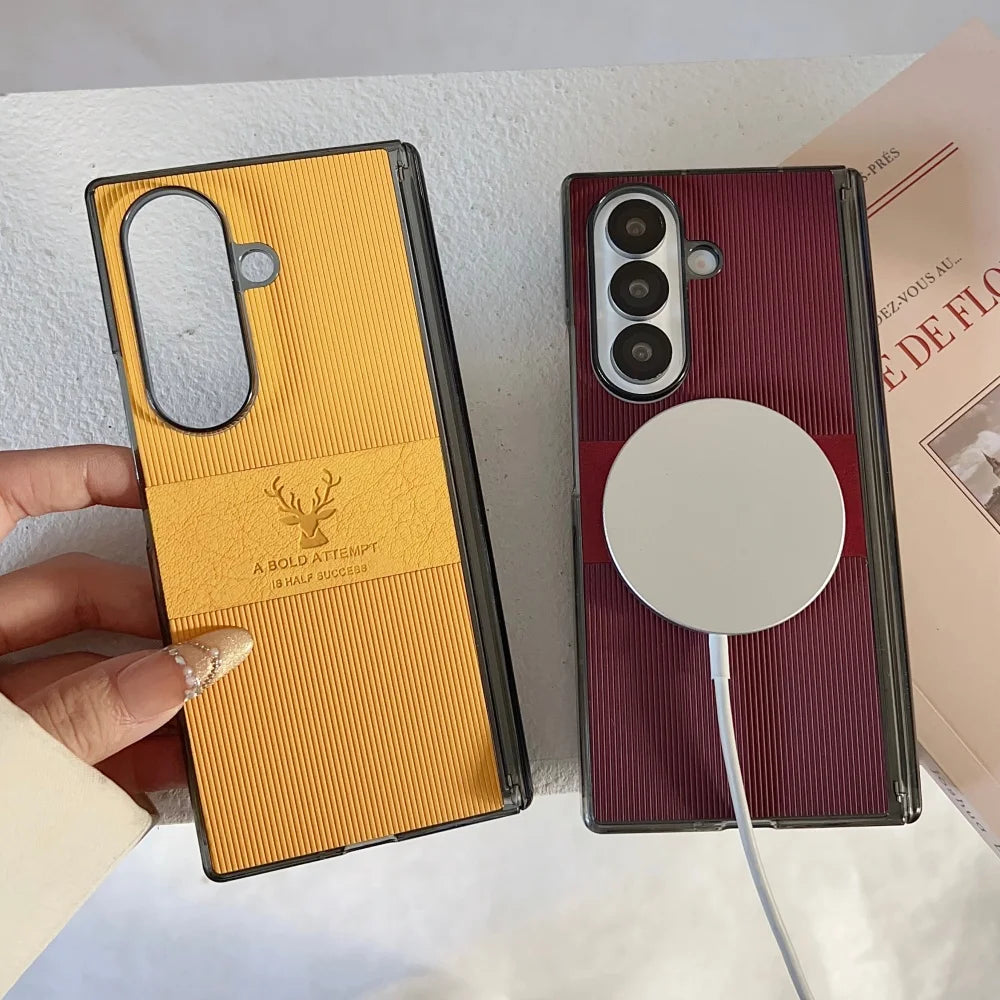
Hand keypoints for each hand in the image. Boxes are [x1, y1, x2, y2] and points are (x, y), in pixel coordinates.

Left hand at [0, 445, 251, 794]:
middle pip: (77, 592)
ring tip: (215, 706)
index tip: (153, 480)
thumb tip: (181, 673)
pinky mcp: (21, 757)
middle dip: (157, 611)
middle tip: (217, 631)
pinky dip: (134, 750)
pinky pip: (85, 739)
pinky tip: (179, 764)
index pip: (11, 497)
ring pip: (89, 670)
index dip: (83, 476)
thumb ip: (81, 712)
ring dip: (159, 688)